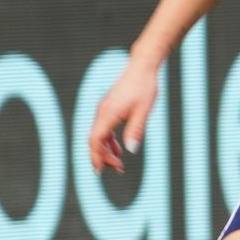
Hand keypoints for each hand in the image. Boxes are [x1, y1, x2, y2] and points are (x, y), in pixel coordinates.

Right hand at [88, 57, 158, 173]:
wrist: (142, 68)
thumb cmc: (144, 87)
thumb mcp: (143, 111)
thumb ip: (136, 130)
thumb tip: (131, 150)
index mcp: (108, 113)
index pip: (95, 140)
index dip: (96, 156)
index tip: (101, 171)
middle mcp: (101, 112)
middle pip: (94, 140)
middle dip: (103, 157)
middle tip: (118, 169)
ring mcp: (103, 110)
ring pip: (98, 135)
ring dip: (105, 150)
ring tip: (119, 162)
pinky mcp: (108, 108)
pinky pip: (103, 128)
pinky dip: (108, 141)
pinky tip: (117, 148)